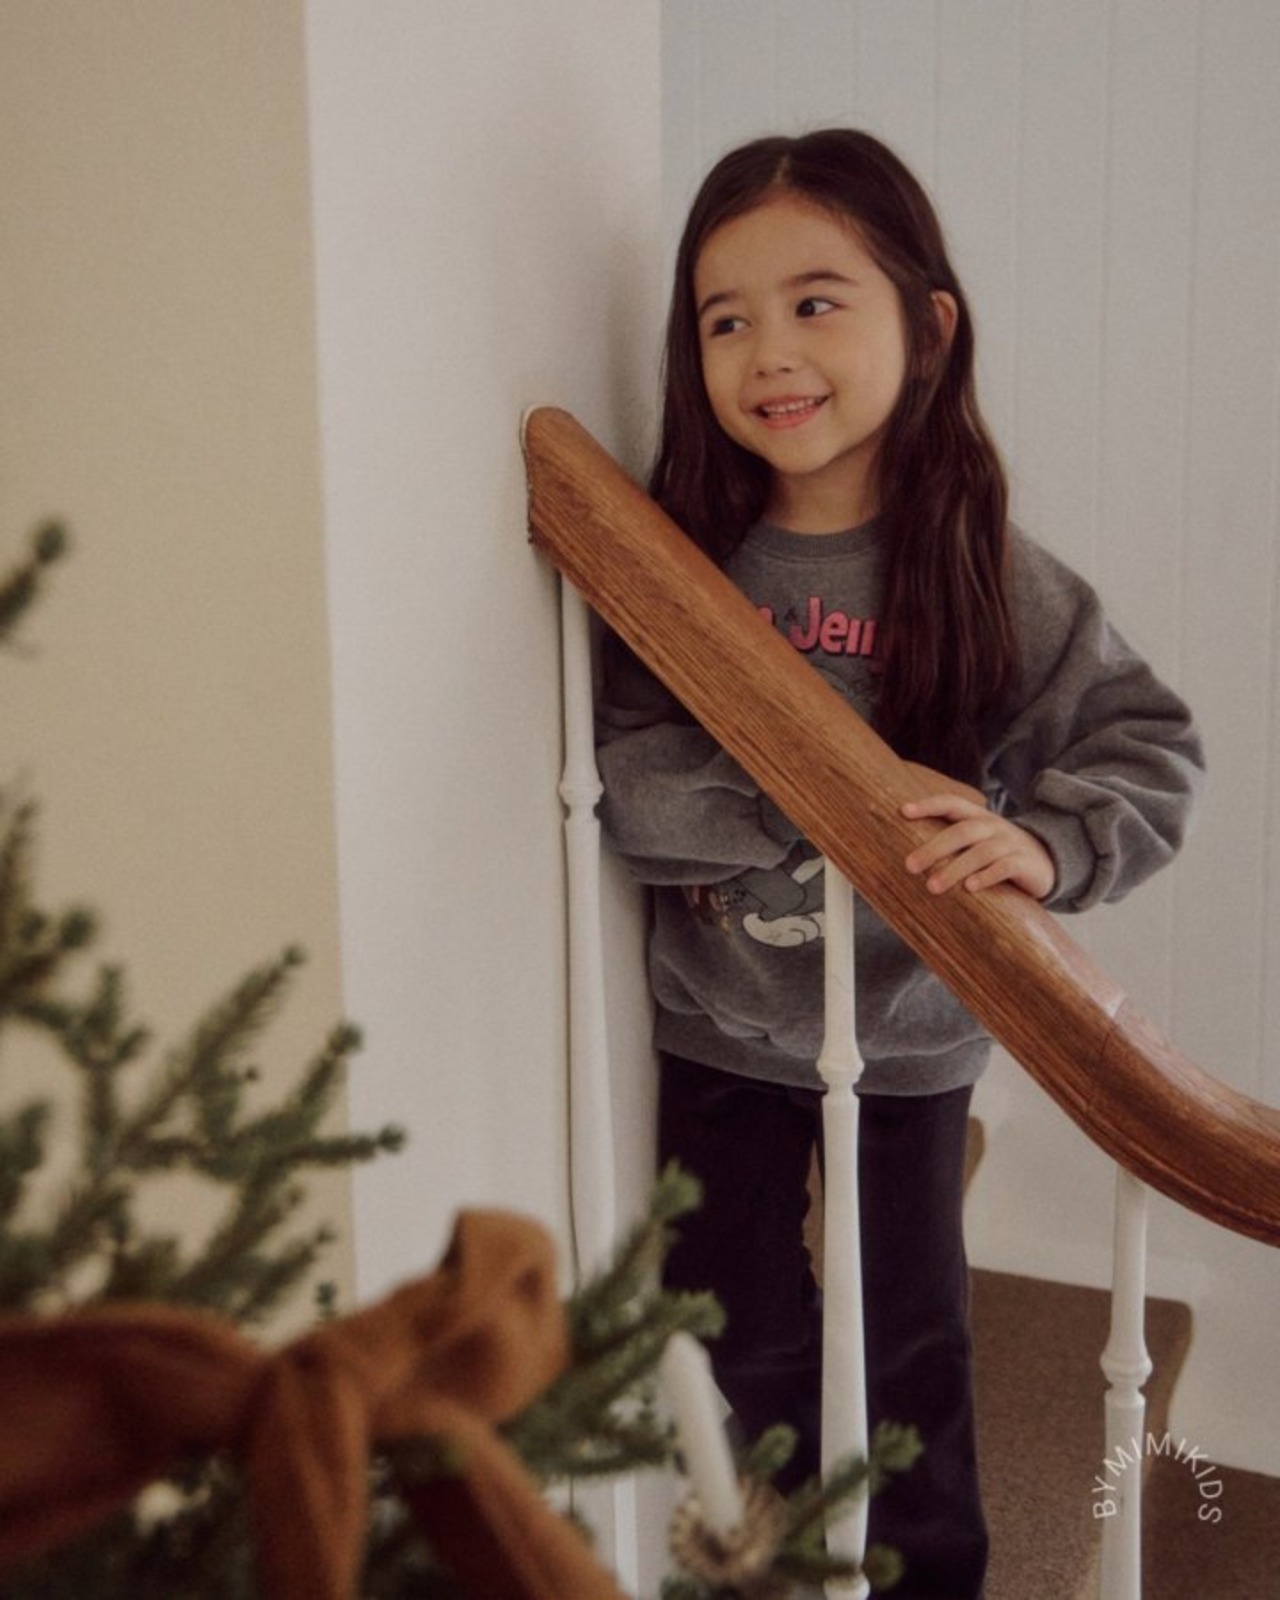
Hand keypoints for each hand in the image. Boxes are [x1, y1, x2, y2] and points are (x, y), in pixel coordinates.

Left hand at [901, 789, 1055, 900]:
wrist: (1049, 861)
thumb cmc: (1000, 853)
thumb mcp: (978, 841)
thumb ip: (953, 841)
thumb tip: (909, 853)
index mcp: (978, 817)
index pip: (951, 803)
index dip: (928, 805)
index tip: (903, 811)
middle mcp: (994, 827)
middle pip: (962, 831)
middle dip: (934, 848)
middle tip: (910, 866)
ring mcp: (1010, 844)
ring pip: (981, 852)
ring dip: (954, 869)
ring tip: (933, 887)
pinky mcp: (1024, 864)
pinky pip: (1005, 868)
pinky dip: (986, 876)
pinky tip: (970, 888)